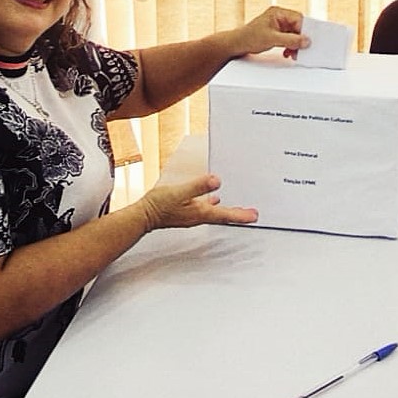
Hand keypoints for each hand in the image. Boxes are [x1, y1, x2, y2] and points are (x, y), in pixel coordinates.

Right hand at [136, 174, 258, 230]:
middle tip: (252, 214)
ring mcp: (192, 215)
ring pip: (215, 214)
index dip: (241, 214)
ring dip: (228, 211)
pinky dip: (213, 206)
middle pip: (224, 216)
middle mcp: (199, 216)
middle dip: (238, 214)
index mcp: (200, 212)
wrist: (143, 216)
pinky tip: (212, 200)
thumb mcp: (180, 192)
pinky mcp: (186, 212)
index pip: (226, 215)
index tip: (254, 216)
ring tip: (239, 208)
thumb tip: (217, 181)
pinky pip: (205, 210)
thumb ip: (198, 186)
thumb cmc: (159, 205)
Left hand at [232, 6, 309, 59]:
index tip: (307, 41)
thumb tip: (306, 41)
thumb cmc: (248, 37)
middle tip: (301, 49)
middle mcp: (279, 17)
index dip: (304, 30)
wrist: (236, 45)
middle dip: (299, 39)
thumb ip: (290, 40)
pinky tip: (287, 53)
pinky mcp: (276, 33)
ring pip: (294, 34)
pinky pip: (289, 39)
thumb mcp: (272, 39)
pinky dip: (290, 46)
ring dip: (295, 45)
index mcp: (278, 12)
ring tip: (293, 54)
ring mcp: (278, 25)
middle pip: (297, 27)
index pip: (298, 18)